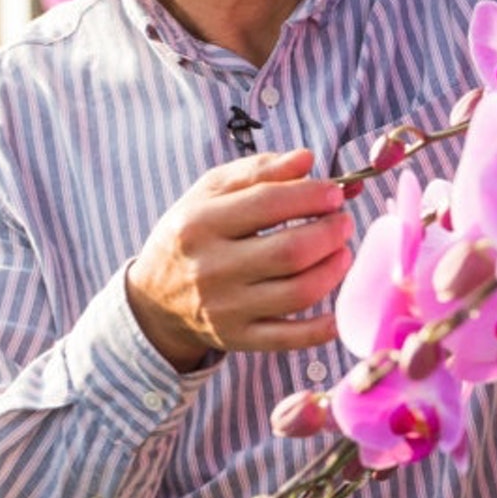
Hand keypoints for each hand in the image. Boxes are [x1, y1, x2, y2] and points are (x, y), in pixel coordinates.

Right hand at [125, 149, 353, 370]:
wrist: (153, 301)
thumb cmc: (191, 235)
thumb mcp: (208, 193)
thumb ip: (257, 171)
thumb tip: (306, 159)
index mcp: (199, 224)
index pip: (268, 203)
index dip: (311, 195)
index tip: (335, 193)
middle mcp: (211, 268)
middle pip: (290, 251)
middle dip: (330, 232)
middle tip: (343, 221)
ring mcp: (226, 308)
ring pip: (298, 292)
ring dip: (333, 270)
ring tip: (342, 252)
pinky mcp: (239, 338)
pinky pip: (289, 338)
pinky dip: (321, 329)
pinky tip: (338, 313)